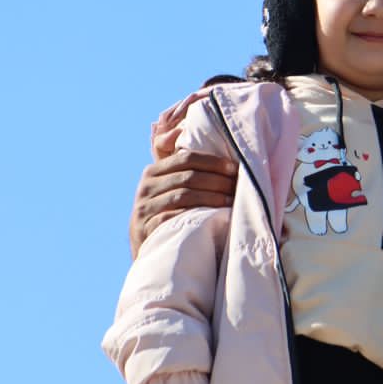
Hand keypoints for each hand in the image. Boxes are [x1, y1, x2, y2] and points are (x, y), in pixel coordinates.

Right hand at [130, 140, 236, 256]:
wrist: (150, 249)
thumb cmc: (167, 213)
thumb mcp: (168, 188)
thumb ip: (181, 167)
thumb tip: (190, 135)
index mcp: (153, 172)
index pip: (186, 158)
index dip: (213, 162)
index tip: (235, 168)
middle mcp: (146, 187)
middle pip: (188, 177)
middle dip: (217, 180)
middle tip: (238, 186)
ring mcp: (144, 208)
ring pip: (184, 196)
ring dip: (212, 197)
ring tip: (231, 201)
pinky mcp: (146, 228)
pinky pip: (173, 217)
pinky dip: (196, 215)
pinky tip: (214, 217)